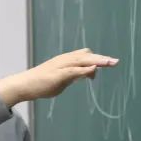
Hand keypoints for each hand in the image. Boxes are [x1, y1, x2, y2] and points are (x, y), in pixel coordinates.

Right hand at [0, 47, 118, 106]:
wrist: (24, 85)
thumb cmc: (43, 83)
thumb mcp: (63, 79)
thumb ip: (76, 75)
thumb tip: (89, 74)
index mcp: (66, 60)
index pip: (86, 56)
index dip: (98, 58)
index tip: (111, 62)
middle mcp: (65, 60)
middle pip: (87, 55)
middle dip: (102, 58)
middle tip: (116, 61)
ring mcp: (60, 66)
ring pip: (82, 60)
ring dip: (96, 61)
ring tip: (109, 63)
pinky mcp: (57, 74)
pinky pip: (72, 70)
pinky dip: (83, 69)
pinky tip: (93, 69)